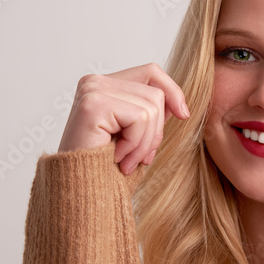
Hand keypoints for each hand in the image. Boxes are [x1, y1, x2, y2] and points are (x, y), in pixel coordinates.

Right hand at [57, 63, 189, 174]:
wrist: (79, 191)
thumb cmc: (105, 167)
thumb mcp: (135, 135)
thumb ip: (151, 113)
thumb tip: (178, 105)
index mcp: (104, 84)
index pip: (151, 72)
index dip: (172, 92)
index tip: (184, 115)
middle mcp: (95, 82)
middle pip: (155, 93)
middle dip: (156, 132)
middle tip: (141, 158)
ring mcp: (93, 90)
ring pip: (151, 107)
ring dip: (144, 143)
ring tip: (127, 161)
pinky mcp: (94, 104)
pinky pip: (140, 118)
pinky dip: (135, 145)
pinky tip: (116, 158)